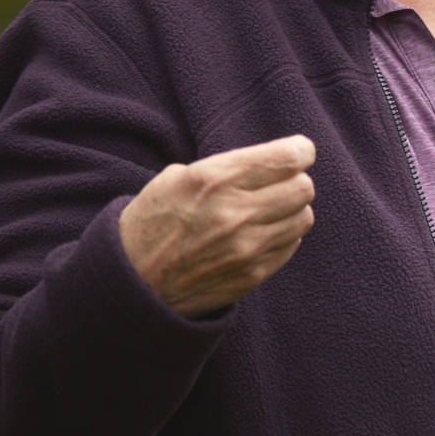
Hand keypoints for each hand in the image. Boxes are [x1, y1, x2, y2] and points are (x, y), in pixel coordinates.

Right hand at [118, 134, 317, 316]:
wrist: (130, 284)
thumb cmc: (152, 222)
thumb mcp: (176, 178)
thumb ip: (227, 167)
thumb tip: (270, 161)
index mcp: (215, 179)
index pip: (289, 158)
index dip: (300, 151)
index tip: (298, 152)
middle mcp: (235, 212)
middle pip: (304, 187)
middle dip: (295, 181)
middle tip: (279, 184)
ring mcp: (246, 247)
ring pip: (303, 217)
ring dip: (291, 210)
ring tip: (267, 211)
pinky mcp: (252, 275)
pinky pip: (291, 244)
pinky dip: (283, 235)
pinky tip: (259, 234)